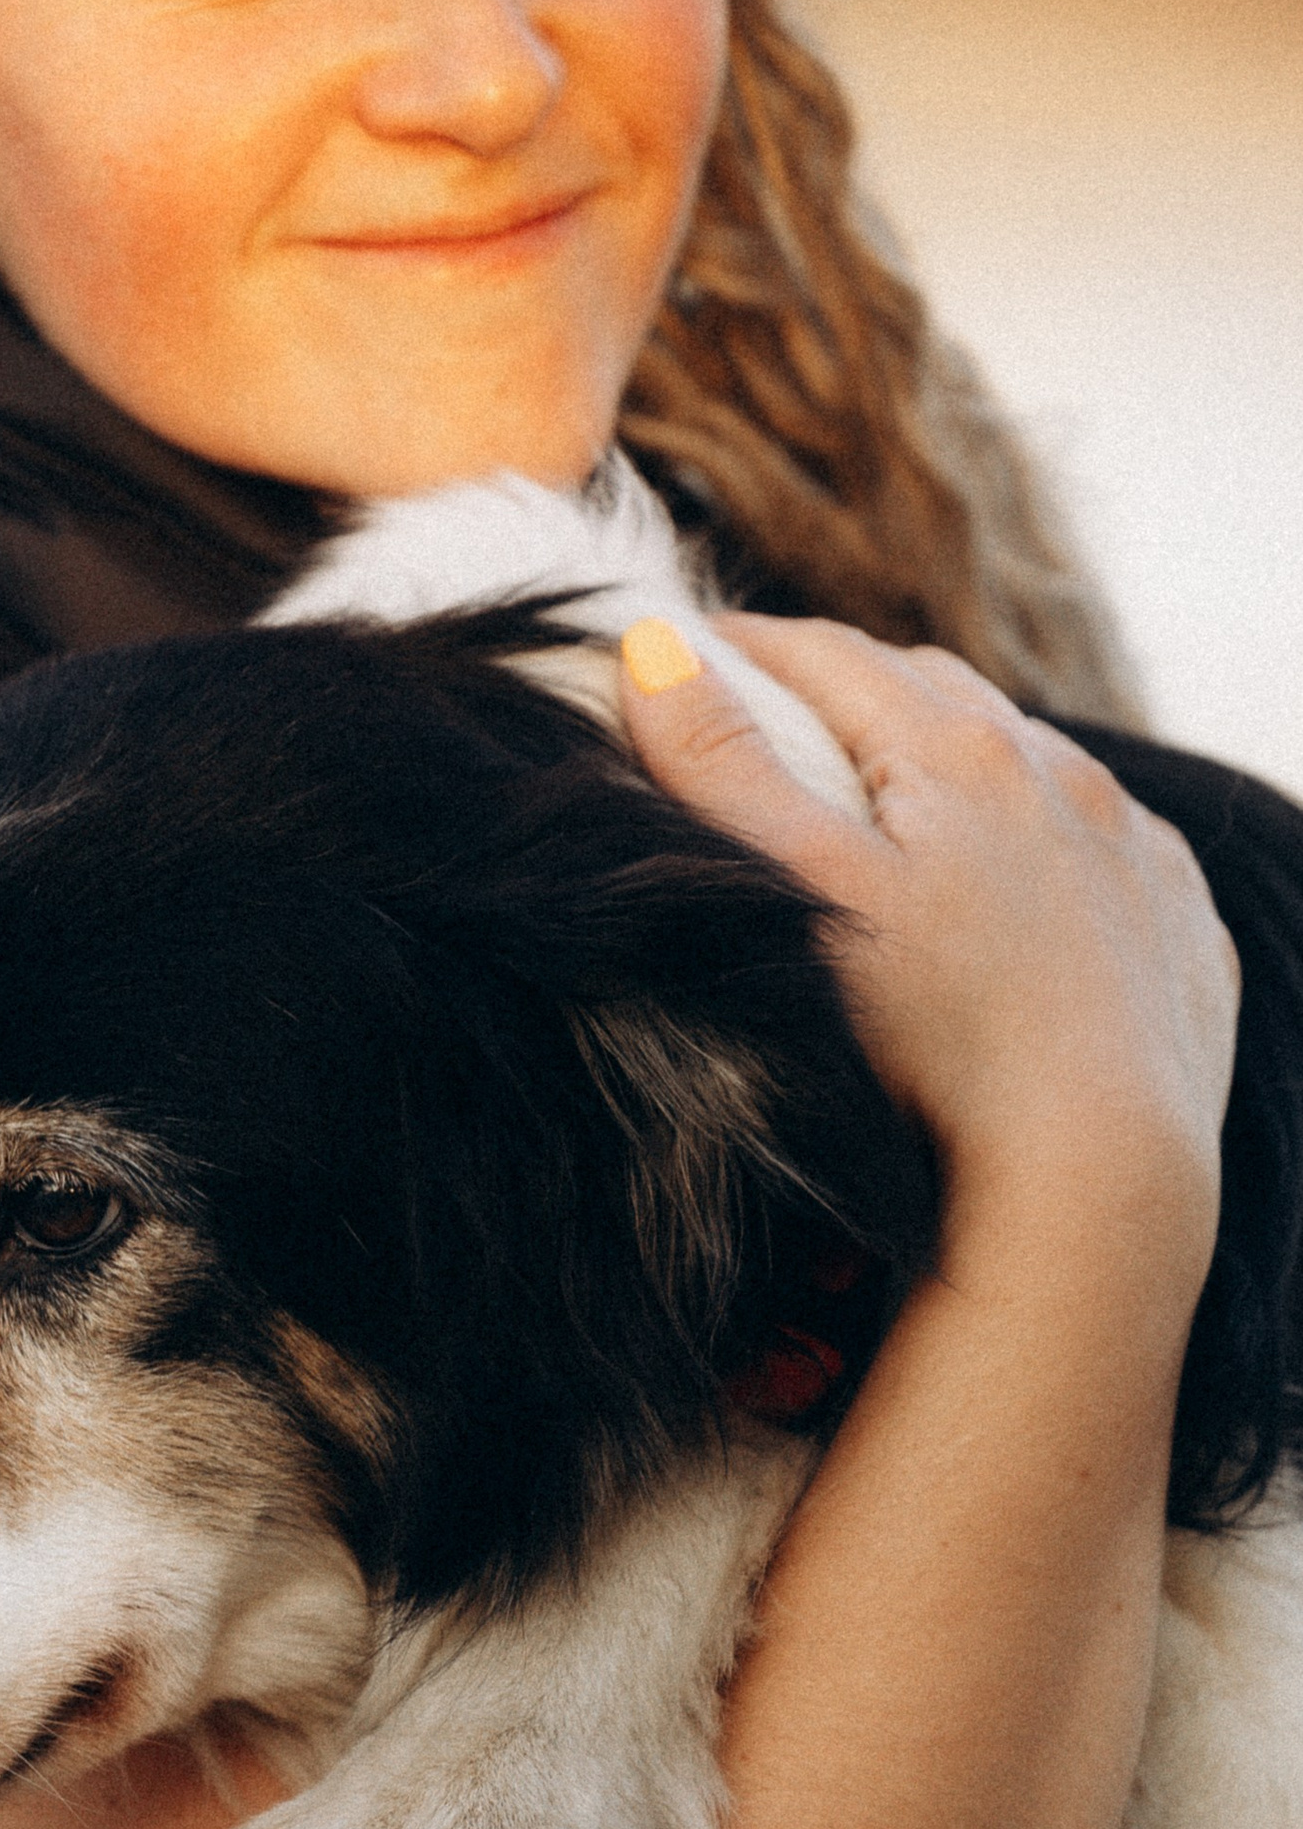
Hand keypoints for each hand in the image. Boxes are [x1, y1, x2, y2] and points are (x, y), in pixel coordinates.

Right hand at [619, 615, 1239, 1312]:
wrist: (1098, 1182)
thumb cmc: (935, 1048)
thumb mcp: (805, 896)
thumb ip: (724, 771)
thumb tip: (652, 646)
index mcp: (959, 752)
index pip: (830, 657)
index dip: (747, 647)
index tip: (687, 654)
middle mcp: (1062, 775)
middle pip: (936, 691)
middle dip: (853, 690)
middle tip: (782, 715)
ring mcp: (1131, 849)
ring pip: (1033, 765)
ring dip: (961, 762)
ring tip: (902, 802)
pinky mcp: (1177, 926)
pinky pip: (1106, 853)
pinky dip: (1049, 847)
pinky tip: (1019, 896)